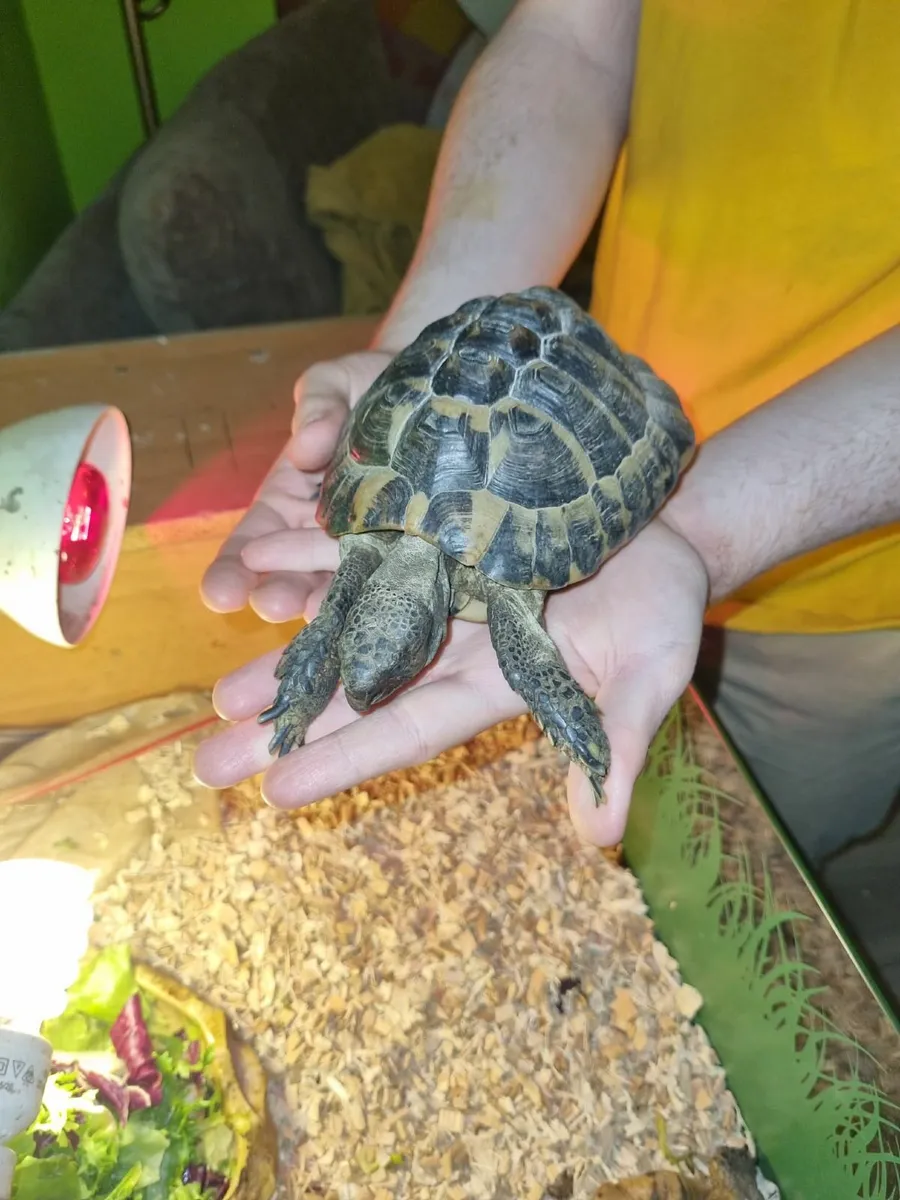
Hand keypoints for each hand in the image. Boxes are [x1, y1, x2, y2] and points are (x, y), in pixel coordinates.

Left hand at [193, 519, 709, 845]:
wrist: (663, 530)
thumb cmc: (664, 609)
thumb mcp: (647, 677)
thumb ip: (615, 748)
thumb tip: (600, 838)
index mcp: (493, 685)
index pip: (406, 730)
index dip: (344, 759)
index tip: (277, 795)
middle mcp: (449, 645)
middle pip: (355, 691)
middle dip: (287, 726)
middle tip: (207, 764)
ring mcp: (437, 590)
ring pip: (343, 624)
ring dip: (280, 650)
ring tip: (216, 691)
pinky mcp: (437, 535)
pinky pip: (365, 544)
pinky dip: (312, 554)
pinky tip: (257, 565)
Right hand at [199, 350, 393, 622]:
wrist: (446, 386)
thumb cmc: (376, 383)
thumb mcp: (337, 382)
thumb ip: (319, 404)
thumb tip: (307, 447)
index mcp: (293, 499)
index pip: (253, 543)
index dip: (232, 569)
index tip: (218, 595)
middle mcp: (326, 533)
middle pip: (295, 574)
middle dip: (279, 592)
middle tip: (271, 606)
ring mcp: (373, 544)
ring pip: (344, 583)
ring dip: (330, 602)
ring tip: (319, 615)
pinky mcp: (420, 546)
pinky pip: (401, 572)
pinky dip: (388, 588)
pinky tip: (380, 605)